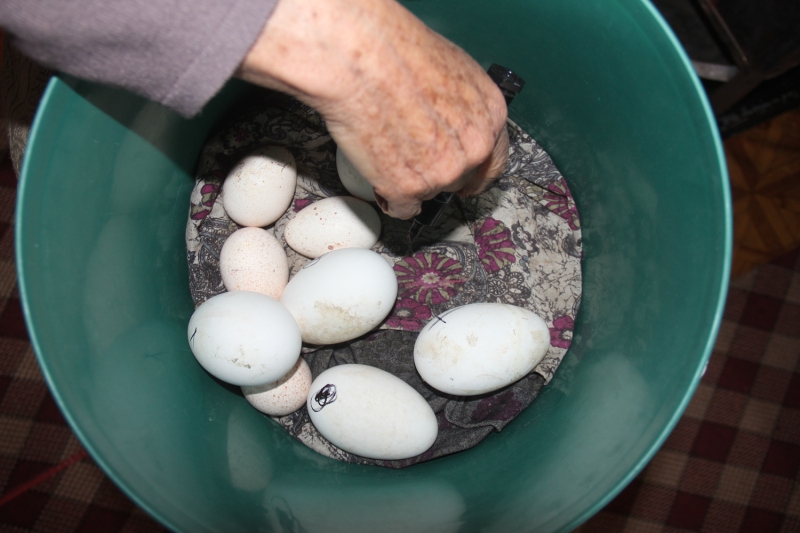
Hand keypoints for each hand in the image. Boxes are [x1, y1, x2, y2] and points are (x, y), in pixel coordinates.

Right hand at [237, 0, 507, 218]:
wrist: (361, 58)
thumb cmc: (397, 51)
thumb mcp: (453, 70)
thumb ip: (462, 105)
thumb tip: (451, 118)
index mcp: (490, 116)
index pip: (493, 160)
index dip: (475, 170)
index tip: (465, 178)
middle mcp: (473, 150)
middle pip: (461, 180)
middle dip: (439, 174)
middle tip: (414, 158)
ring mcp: (442, 174)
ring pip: (429, 193)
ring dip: (411, 181)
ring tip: (387, 146)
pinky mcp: (407, 190)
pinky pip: (402, 208)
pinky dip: (388, 196)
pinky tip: (378, 170)